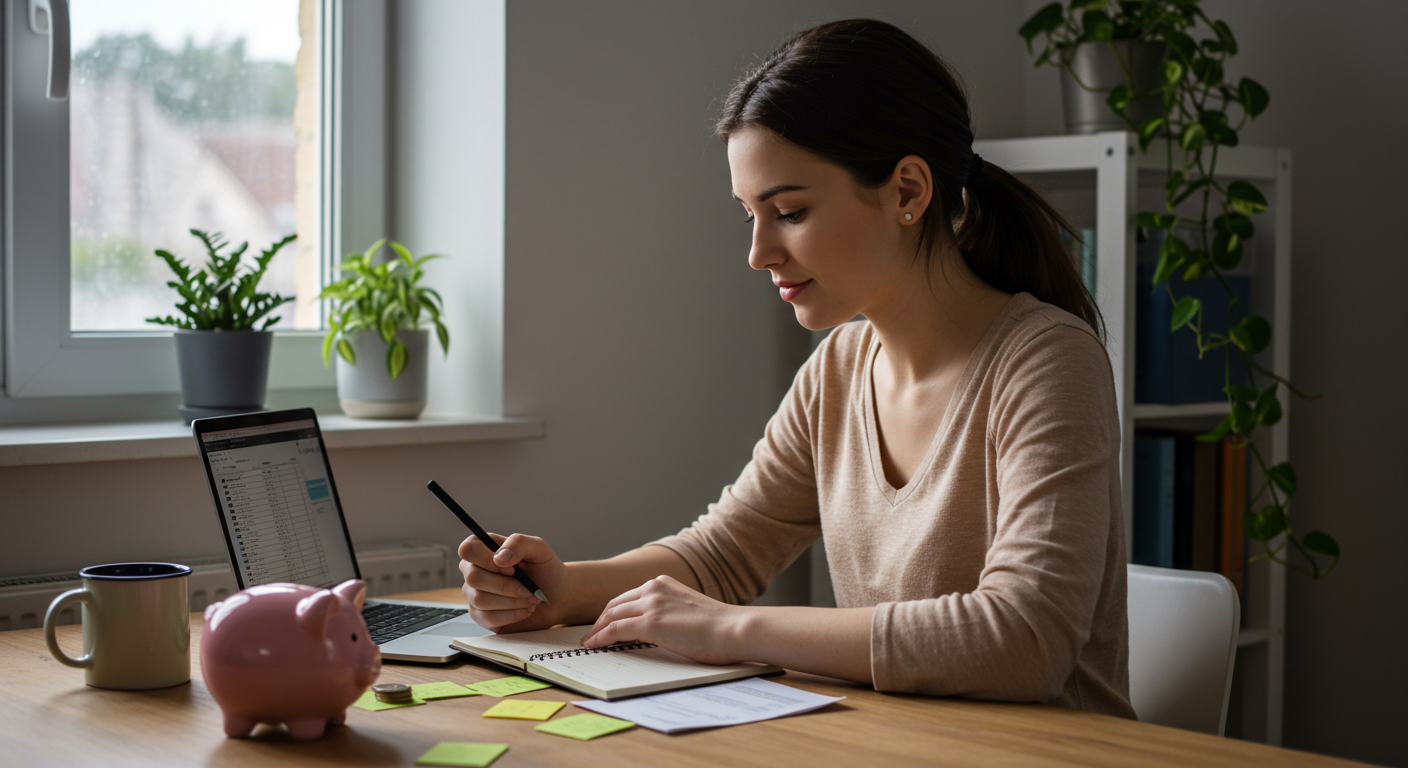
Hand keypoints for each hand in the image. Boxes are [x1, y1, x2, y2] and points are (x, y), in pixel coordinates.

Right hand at [458, 532, 570, 632]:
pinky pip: (488, 618)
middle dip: (506, 586)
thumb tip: (499, 556)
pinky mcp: (481, 616)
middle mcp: (474, 570)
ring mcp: (475, 594)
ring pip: (480, 599)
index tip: (512, 569)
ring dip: (512, 601)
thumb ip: (519, 543)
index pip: (468, 550)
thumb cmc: (545, 570)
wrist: (556, 597)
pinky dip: (512, 615)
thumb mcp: (539, 549)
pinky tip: (525, 609)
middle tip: (528, 588)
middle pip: (473, 577)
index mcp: (484, 549)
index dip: (487, 560)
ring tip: (530, 599)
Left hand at [580, 575, 745, 665]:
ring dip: (597, 630)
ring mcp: (651, 604)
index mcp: (663, 583)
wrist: (734, 629)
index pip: (628, 597)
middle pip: (615, 604)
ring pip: (611, 615)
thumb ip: (669, 612)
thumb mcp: (687, 610)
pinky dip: (600, 638)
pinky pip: (615, 630)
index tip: (604, 623)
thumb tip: (655, 629)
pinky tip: (594, 645)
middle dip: (600, 620)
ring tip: (589, 642)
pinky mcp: (650, 623)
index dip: (613, 612)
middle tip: (591, 634)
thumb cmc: (719, 627)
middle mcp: (654, 588)